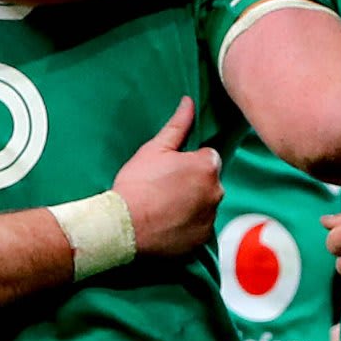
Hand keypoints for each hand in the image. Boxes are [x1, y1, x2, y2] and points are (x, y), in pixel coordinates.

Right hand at [115, 99, 221, 256]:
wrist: (124, 226)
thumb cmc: (137, 184)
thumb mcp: (154, 149)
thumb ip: (178, 125)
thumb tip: (189, 102)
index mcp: (207, 166)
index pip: (207, 158)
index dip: (188, 162)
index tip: (169, 170)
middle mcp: (216, 192)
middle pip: (208, 182)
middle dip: (193, 182)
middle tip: (164, 188)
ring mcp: (210, 217)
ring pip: (205, 204)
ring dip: (192, 204)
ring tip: (164, 207)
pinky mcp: (202, 238)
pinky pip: (200, 226)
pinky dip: (189, 225)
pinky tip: (168, 223)